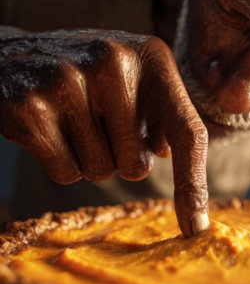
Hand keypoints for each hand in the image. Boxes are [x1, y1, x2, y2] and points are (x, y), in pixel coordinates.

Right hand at [0, 29, 208, 235]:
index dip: (193, 184)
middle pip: (137, 166)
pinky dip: (63, 164)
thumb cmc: (93, 80)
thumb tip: (176, 168)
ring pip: (100, 172)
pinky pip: (66, 174)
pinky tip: (51, 128)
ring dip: (91, 159)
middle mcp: (113, 62)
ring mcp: (67, 82)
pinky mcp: (30, 107)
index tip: (196, 227)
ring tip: (74, 121)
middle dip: (121, 159)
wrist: (17, 56)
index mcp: (152, 59)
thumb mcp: (139, 83)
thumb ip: (167, 119)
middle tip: (100, 124)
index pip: (187, 132)